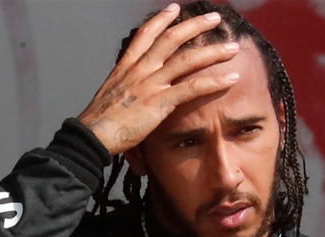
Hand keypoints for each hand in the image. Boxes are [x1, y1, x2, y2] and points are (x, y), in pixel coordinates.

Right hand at [77, 3, 239, 154]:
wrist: (93, 135)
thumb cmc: (100, 123)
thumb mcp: (111, 96)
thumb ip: (126, 88)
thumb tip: (132, 90)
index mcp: (126, 67)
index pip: (145, 35)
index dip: (161, 20)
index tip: (175, 8)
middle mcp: (140, 70)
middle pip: (171, 39)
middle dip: (195, 26)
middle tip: (214, 18)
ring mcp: (151, 84)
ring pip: (187, 60)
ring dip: (213, 52)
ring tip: (232, 48)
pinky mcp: (160, 102)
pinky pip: (193, 87)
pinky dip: (214, 81)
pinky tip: (231, 78)